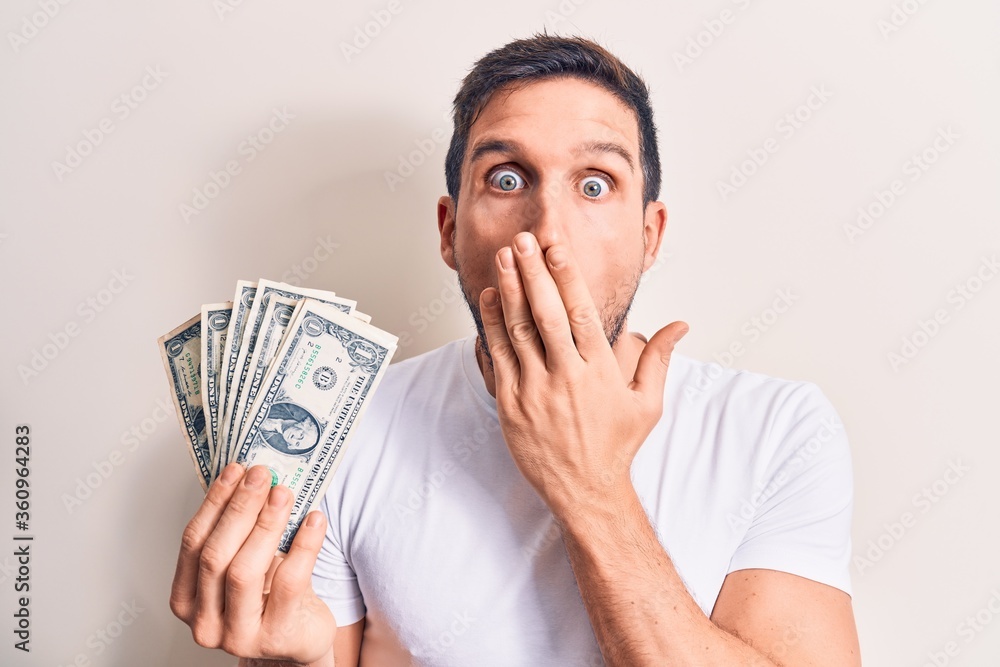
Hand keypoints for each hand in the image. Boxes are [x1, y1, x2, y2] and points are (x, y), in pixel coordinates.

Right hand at [170, 463, 335, 663]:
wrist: (298, 640)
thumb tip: (250, 476)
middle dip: (240, 508)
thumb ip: (238, 531)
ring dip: (266, 523)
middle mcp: (205, 623)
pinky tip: (314, 520)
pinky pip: (289, 582)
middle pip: (215, 555)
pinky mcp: (276, 637)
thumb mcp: (244, 564)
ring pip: (244, 570)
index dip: (214, 503)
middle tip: (262, 475)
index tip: (235, 470)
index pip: (193, 543)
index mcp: (187, 600)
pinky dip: (303, 546)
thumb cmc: (269, 597)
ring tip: (284, 493)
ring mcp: (238, 636)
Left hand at [478, 232, 687, 514]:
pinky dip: (491, 327)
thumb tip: (680, 325)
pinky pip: (497, 358)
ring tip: (502, 259)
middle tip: (522, 240)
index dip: (566, 276)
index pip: (581, 313)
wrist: (586, 490)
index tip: (555, 248)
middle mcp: (566, 377)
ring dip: (508, 292)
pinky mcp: (510, 405)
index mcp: (600, 371)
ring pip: (518, 331)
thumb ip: (659, 358)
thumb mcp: (648, 403)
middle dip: (532, 273)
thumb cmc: (617, 445)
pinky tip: (488, 301)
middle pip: (545, 314)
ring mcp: (535, 391)